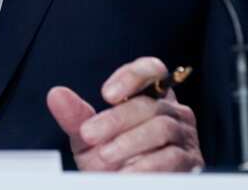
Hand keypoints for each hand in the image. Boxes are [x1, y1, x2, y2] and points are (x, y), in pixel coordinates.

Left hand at [46, 56, 203, 171]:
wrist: (126, 188)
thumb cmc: (112, 162)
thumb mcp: (89, 139)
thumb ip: (76, 117)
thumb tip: (56, 94)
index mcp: (151, 98)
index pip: (153, 70)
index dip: (132, 76)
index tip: (106, 95)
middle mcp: (173, 112)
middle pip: (149, 103)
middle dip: (115, 118)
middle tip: (89, 134)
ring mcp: (184, 136)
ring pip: (162, 127)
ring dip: (129, 142)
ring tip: (105, 155)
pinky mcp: (191, 162)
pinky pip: (172, 157)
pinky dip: (146, 165)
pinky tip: (127, 173)